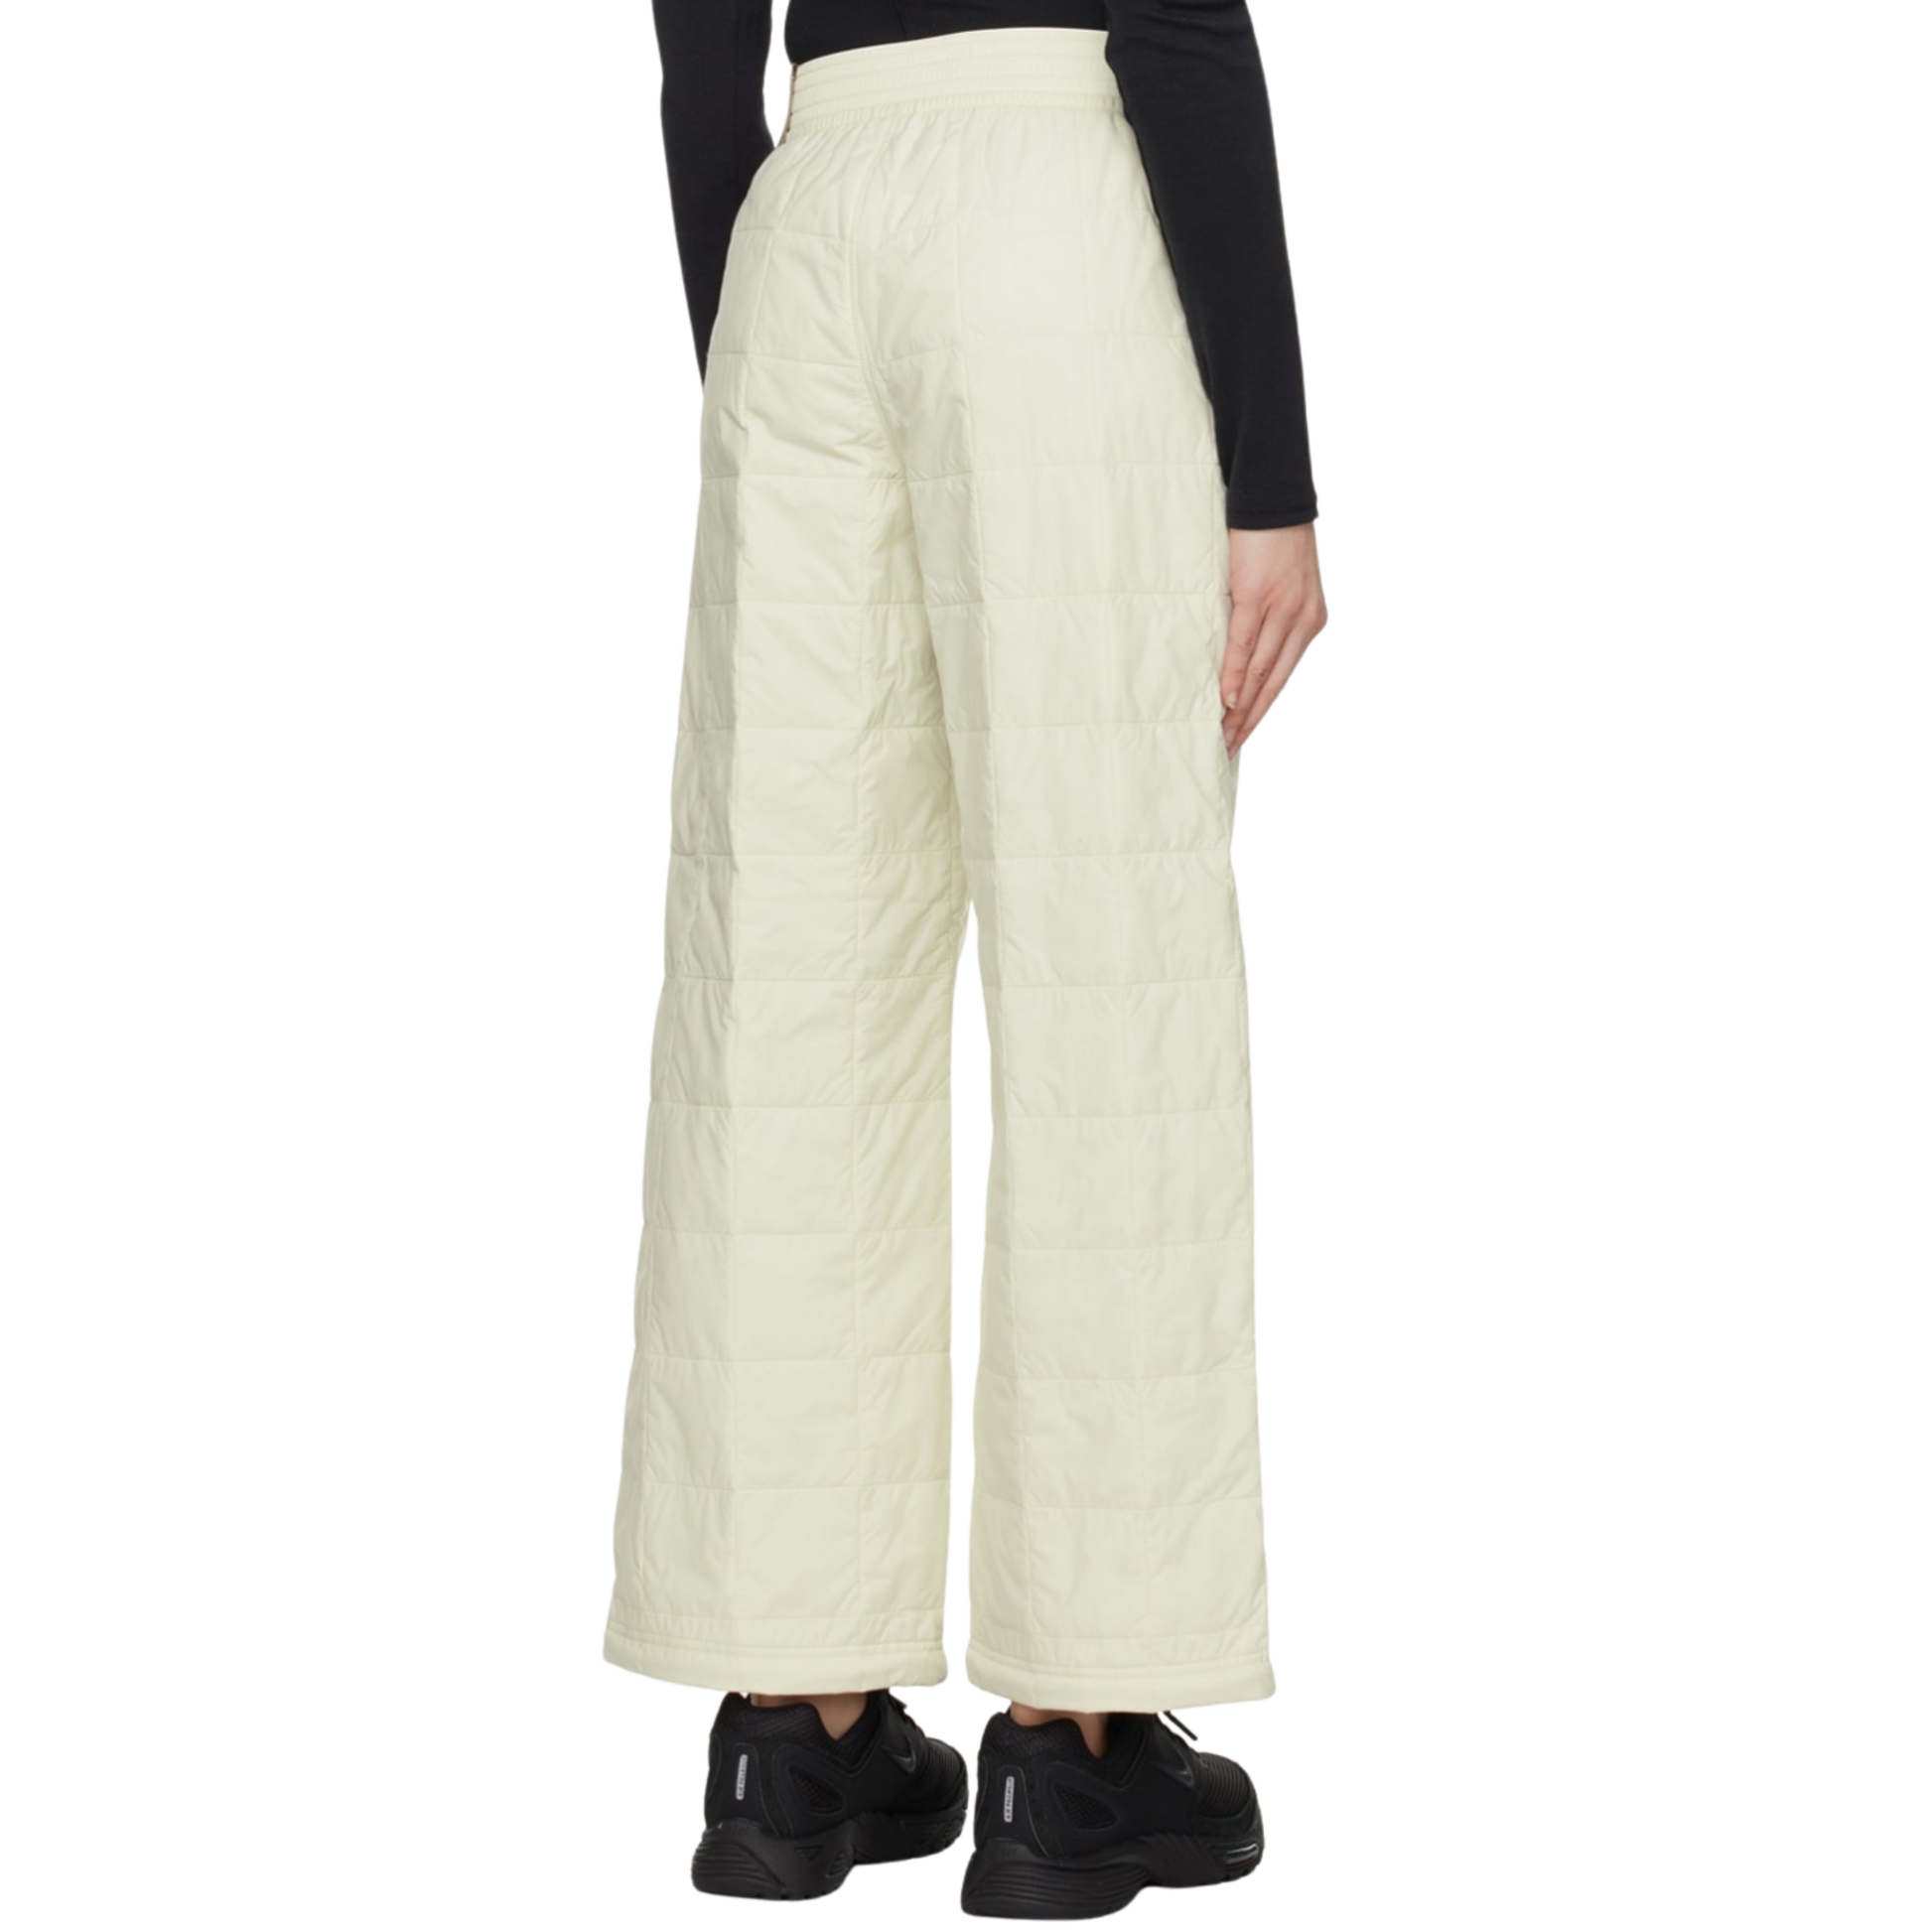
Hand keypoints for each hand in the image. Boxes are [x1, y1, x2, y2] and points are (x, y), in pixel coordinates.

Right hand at [1220, 524, 1329, 758]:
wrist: (1274, 499)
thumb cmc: (1272, 542)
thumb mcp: (1281, 589)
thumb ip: (1271, 623)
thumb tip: (1243, 658)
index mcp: (1312, 623)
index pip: (1284, 679)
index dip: (1263, 712)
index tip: (1242, 739)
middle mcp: (1304, 622)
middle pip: (1274, 684)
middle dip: (1251, 721)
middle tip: (1228, 750)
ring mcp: (1283, 610)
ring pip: (1261, 671)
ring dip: (1241, 708)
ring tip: (1221, 734)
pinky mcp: (1259, 595)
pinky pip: (1246, 644)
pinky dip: (1235, 674)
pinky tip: (1225, 699)